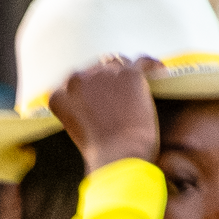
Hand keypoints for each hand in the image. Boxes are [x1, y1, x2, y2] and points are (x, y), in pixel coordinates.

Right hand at [50, 56, 160, 173]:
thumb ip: (81, 112)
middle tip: (116, 93)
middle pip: (93, 70)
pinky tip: (159, 71)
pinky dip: (151, 65)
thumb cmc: (99, 156)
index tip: (94, 98)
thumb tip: (97, 104)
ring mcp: (104, 74)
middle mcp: (78, 79)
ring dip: (124, 71)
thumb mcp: (77, 132)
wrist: (119, 157)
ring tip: (135, 84)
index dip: (85, 90)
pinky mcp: (130, 74)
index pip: (71, 84)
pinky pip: (143, 61)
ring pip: (116, 63)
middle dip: (104, 79)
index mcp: (60, 96)